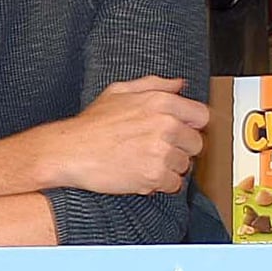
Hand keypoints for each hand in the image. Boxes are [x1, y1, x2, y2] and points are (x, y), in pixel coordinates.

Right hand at [48, 77, 208, 193]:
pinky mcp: (154, 175)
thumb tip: (179, 85)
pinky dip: (159, 185)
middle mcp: (165, 125)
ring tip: (144, 163)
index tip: (179, 134)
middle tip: (158, 152)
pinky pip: (172, 185)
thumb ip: (155, 85)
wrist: (70, 152)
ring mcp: (161, 151)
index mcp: (161, 102)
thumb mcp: (120, 92)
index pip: (201, 116)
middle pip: (196, 144)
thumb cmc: (92, 124)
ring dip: (168, 168)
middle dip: (180, 150)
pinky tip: (141, 176)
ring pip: (184, 166)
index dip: (191, 127)